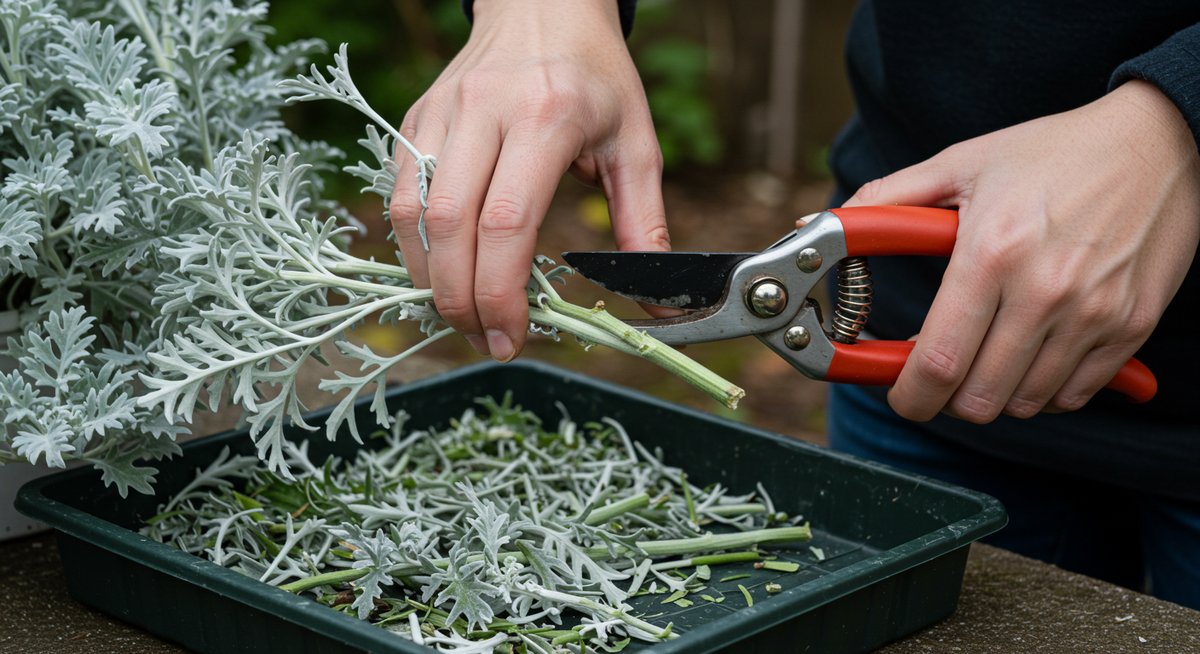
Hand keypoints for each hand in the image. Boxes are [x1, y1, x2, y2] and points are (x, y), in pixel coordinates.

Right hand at [388, 0, 667, 361]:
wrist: (542, 5)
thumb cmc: (596, 76)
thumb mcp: (635, 144)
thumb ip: (643, 226)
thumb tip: (656, 304)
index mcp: (548, 117)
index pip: (507, 222)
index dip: (501, 292)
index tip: (511, 336)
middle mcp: (485, 111)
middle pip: (451, 226)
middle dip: (459, 299)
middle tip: (483, 338)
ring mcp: (442, 112)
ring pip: (412, 213)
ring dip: (428, 278)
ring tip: (458, 315)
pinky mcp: (414, 118)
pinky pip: (398, 193)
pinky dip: (413, 244)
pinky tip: (439, 271)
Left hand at [844, 80, 1199, 422]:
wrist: (1159, 141)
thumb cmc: (1053, 152)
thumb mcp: (961, 164)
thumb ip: (886, 201)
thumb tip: (818, 226)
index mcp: (991, 253)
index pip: (938, 362)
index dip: (908, 395)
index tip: (900, 394)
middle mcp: (1045, 291)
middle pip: (978, 399)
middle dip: (946, 398)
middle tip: (941, 372)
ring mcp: (1093, 314)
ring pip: (1024, 405)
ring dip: (994, 394)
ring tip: (987, 355)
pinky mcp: (1131, 327)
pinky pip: (1072, 396)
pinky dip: (1044, 390)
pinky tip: (1032, 353)